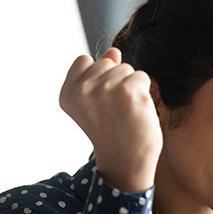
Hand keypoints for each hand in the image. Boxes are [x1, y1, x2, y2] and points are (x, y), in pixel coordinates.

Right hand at [59, 48, 162, 192]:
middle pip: (108, 62)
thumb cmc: (114, 133)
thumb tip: (114, 51)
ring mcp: (104, 89)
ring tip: (126, 114)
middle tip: (116, 113)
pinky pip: (142, 77)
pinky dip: (145, 93)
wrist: (127, 162)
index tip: (101, 105)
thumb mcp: (98, 103)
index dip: (99, 79)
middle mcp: (82, 90)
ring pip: (127, 69)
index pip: (85, 61)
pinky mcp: (128, 91)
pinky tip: (137, 113)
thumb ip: (101, 74)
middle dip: (117, 82)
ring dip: (132, 89)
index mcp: (67, 92)